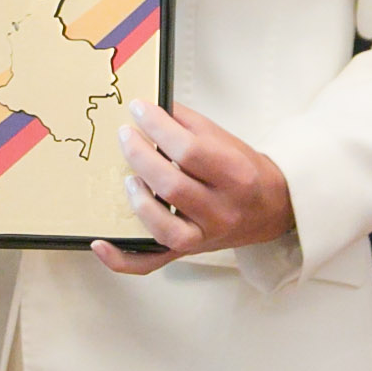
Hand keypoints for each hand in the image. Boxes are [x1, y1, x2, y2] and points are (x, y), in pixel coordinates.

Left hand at [93, 101, 295, 275]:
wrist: (271, 207)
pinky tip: (100, 243)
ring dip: (139, 202)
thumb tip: (150, 106)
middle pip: (173, 186)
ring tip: (128, 179)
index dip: (158, 126)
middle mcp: (222, 211)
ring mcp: (204, 237)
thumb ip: (187, 123)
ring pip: (164, 229)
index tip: (138, 108)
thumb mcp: (224, 140)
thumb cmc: (243, 171)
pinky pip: (150, 264)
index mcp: (236, 176)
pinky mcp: (187, 252)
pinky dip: (121, 259)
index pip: (190, 151)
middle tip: (125, 135)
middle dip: (141, 156)